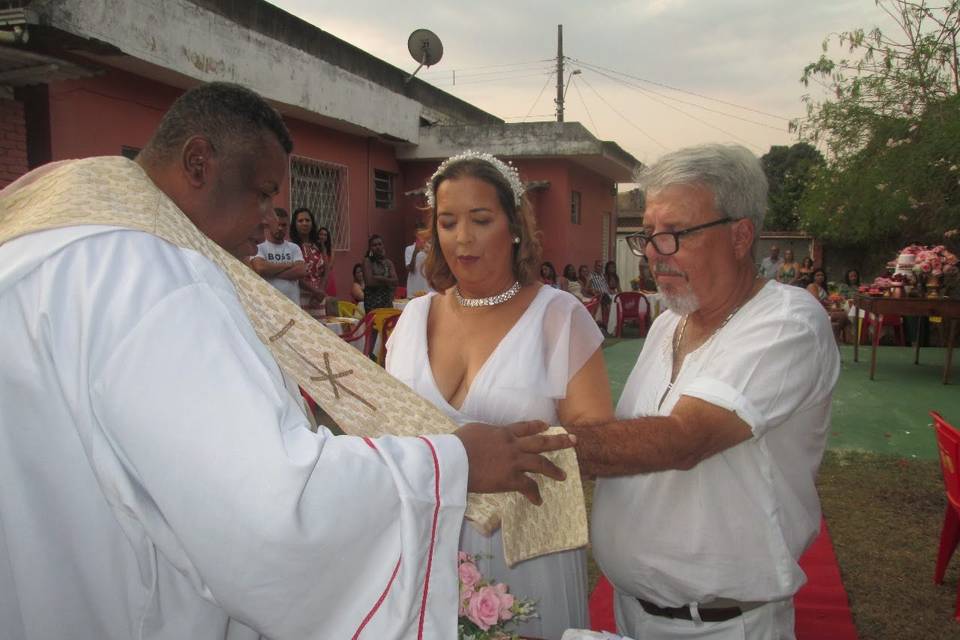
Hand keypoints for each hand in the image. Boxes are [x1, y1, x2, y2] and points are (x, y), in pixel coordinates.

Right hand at [454, 421, 574, 504]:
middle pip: (541, 442)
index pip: (525, 427)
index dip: (537, 426)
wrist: (455, 460)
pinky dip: (534, 494)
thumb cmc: (458, 444)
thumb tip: (484, 435)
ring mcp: (514, 462)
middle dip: (559, 441)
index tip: (547, 426)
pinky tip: (539, 500)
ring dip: (553, 470)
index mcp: (504, 433)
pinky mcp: (510, 479)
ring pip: (540, 464)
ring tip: (563, 476)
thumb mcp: (474, 430)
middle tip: (573, 441)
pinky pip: (527, 486)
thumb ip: (486, 433)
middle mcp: (513, 445)